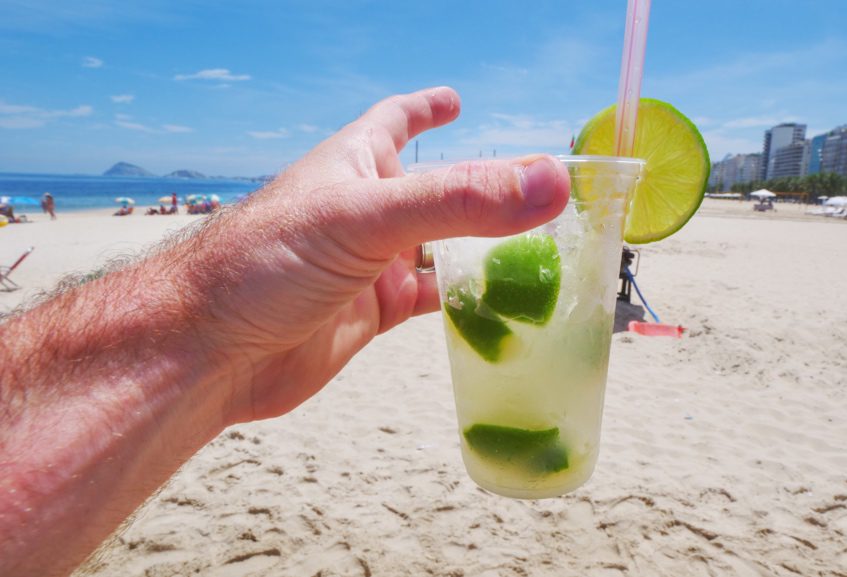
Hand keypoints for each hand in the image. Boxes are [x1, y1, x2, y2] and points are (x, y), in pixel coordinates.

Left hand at [185, 86, 569, 422]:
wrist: (210, 352)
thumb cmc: (266, 262)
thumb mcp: (366, 217)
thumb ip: (458, 201)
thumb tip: (549, 184)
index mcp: (355, 164)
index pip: (396, 121)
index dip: (426, 109)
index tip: (456, 101)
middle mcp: (365, 211)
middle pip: (437, 191)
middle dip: (481, 190)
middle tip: (537, 192)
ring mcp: (369, 265)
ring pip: (442, 249)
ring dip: (485, 248)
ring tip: (543, 248)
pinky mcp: (370, 315)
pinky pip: (431, 302)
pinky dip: (467, 303)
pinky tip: (503, 307)